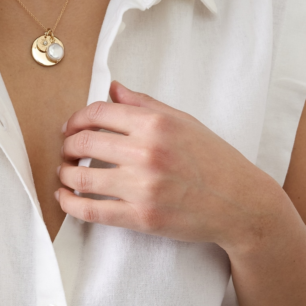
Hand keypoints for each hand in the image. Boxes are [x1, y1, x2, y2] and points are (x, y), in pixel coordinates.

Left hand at [57, 82, 281, 255]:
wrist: (241, 204)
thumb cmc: (213, 159)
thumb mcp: (182, 121)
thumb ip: (144, 104)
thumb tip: (113, 87)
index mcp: (155, 124)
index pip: (99, 112)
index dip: (77, 118)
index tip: (70, 127)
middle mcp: (146, 152)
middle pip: (85, 141)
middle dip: (68, 145)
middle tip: (67, 150)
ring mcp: (143, 187)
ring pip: (82, 176)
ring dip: (65, 173)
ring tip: (64, 172)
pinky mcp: (142, 217)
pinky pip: (92, 210)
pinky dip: (71, 204)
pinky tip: (65, 198)